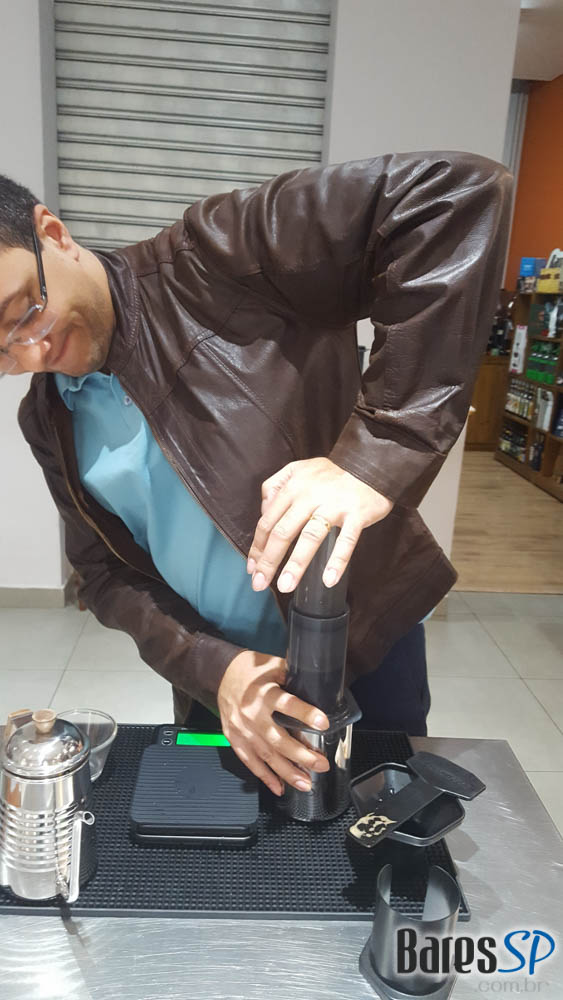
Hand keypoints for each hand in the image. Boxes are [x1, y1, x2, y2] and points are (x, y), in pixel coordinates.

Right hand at [217, 649, 330, 795]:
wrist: (221, 675)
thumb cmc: (251, 671)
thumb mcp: (274, 667)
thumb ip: (294, 681)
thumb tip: (320, 692)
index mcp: (265, 693)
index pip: (287, 704)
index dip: (306, 714)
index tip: (323, 724)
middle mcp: (252, 714)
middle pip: (278, 740)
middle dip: (302, 756)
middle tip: (321, 764)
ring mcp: (242, 730)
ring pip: (266, 756)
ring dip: (287, 772)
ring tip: (306, 783)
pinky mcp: (234, 739)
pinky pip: (250, 762)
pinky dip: (265, 776)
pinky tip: (280, 787)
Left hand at [246, 457, 392, 593]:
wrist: (371, 463)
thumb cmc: (332, 473)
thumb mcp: (298, 469)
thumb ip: (276, 486)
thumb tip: (263, 511)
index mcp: (293, 487)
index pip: (268, 521)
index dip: (258, 547)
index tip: (252, 568)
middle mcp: (310, 496)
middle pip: (283, 532)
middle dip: (268, 561)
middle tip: (260, 584)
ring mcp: (334, 505)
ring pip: (310, 537)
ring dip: (296, 564)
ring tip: (286, 586)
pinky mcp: (357, 514)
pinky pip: (346, 540)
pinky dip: (337, 560)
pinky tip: (328, 579)